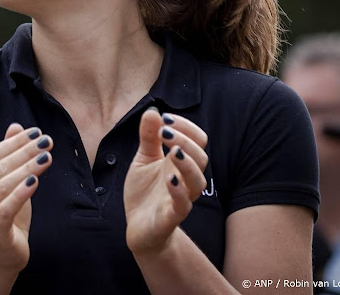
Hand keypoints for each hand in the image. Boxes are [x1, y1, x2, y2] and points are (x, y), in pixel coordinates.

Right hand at [0, 123, 53, 273]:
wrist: (0, 256)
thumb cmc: (6, 216)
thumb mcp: (10, 183)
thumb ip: (10, 156)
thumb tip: (15, 126)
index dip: (16, 142)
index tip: (38, 132)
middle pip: (0, 168)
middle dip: (25, 152)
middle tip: (46, 142)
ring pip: (4, 186)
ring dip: (27, 168)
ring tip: (47, 157)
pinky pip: (7, 208)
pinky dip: (21, 193)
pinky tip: (36, 181)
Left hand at [124, 108, 207, 254]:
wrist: (138, 227)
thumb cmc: (145, 191)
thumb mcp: (143, 159)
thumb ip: (148, 137)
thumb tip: (153, 111)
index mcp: (180, 162)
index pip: (198, 140)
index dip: (186, 126)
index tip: (165, 118)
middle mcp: (184, 178)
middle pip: (201, 157)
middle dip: (185, 141)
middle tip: (164, 132)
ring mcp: (181, 197)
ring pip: (198, 181)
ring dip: (187, 164)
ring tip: (173, 152)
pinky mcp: (171, 216)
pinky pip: (183, 205)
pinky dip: (179, 192)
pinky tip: (169, 180)